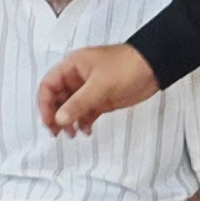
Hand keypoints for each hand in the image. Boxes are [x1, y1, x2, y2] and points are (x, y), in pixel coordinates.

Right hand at [37, 44, 155, 137]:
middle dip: (56, 116)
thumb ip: (78, 103)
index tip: (49, 121)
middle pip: (57, 98)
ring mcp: (90, 89)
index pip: (48, 85)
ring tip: (72, 134)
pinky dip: (83, 122)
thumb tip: (59, 119)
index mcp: (72, 66)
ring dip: (69, 121)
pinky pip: (85, 112)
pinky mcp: (101, 99)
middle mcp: (77, 77)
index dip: (45, 104)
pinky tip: (86, 131)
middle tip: (58, 132)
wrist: (154, 67)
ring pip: (71, 107)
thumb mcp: (100, 86)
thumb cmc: (127, 66)